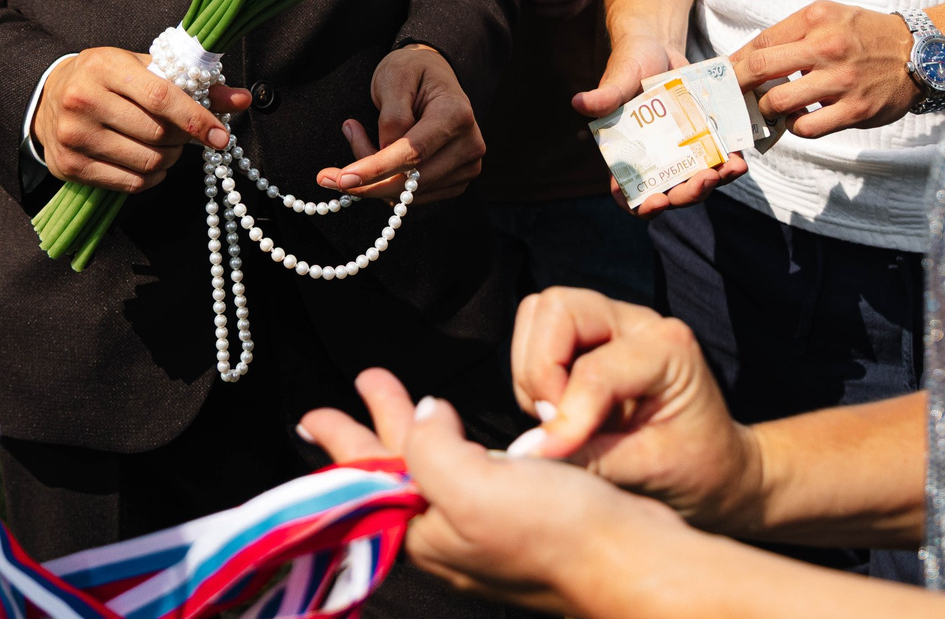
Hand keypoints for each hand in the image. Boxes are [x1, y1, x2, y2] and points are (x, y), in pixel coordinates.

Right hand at [32, 45, 245, 192]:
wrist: (50, 96)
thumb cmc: (107, 78)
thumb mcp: (144, 68)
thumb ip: (194, 83)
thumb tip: (241, 100)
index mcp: (105, 66)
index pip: (161, 97)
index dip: (196, 118)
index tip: (220, 135)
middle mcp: (84, 100)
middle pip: (156, 133)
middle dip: (182, 138)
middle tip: (185, 134)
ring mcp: (74, 136)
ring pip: (146, 161)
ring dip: (169, 159)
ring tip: (166, 146)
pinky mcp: (69, 166)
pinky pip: (129, 183)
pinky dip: (152, 178)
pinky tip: (150, 163)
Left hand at [302, 370, 684, 613]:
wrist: (631, 562)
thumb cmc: (555, 533)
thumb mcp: (474, 487)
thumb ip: (428, 449)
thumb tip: (421, 414)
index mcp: (426, 532)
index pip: (369, 481)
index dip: (344, 442)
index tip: (314, 415)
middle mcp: (449, 535)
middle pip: (399, 470)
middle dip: (378, 425)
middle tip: (367, 381)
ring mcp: (484, 529)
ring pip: (434, 467)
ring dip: (413, 426)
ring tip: (400, 393)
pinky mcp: (519, 520)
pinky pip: (469, 472)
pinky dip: (454, 442)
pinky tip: (458, 430)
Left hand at [318, 45, 484, 200]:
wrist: (433, 73)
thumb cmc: (412, 70)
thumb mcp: (394, 77)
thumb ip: (391, 118)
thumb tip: (383, 156)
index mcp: (456, 114)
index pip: (413, 152)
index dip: (376, 168)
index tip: (342, 179)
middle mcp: (469, 144)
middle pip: (412, 181)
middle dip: (367, 181)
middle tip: (328, 176)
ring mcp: (467, 165)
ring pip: (410, 193)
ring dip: (375, 179)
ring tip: (358, 139)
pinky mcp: (456, 180)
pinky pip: (415, 195)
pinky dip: (389, 183)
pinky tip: (377, 156)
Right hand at [509, 289, 762, 533]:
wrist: (717, 468)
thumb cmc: (697, 469)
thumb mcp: (650, 472)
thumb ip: (589, 459)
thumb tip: (526, 452)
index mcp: (670, 349)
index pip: (595, 369)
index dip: (565, 414)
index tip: (549, 454)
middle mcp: (639, 323)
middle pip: (556, 309)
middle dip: (540, 370)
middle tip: (556, 423)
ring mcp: (611, 323)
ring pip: (538, 315)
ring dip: (533, 371)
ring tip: (559, 420)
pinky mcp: (589, 337)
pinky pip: (535, 335)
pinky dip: (533, 376)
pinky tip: (560, 412)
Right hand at [572, 37, 745, 217]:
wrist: (658, 46)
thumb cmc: (630, 63)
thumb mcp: (619, 77)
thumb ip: (606, 95)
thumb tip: (579, 102)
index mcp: (628, 155)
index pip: (630, 194)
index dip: (642, 206)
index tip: (657, 201)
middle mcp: (656, 160)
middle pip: (673, 193)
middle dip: (690, 193)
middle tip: (706, 178)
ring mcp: (682, 153)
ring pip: (699, 180)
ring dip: (717, 181)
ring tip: (734, 168)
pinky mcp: (703, 140)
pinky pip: (719, 160)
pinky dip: (731, 162)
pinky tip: (741, 156)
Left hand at [730, 1, 914, 138]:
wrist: (919, 54)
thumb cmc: (866, 35)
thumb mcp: (831, 17)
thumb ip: (794, 33)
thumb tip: (749, 58)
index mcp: (817, 18)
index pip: (760, 42)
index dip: (735, 61)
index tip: (724, 75)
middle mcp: (828, 46)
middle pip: (760, 68)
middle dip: (737, 86)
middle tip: (730, 97)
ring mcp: (842, 80)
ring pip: (779, 102)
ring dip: (766, 109)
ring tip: (768, 109)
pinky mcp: (855, 110)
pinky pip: (807, 128)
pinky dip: (794, 127)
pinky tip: (798, 119)